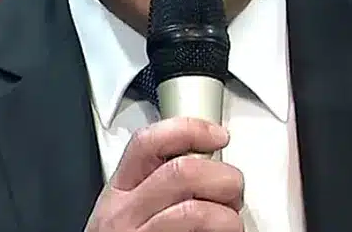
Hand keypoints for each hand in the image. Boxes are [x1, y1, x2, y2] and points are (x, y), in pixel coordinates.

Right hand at [86, 117, 243, 231]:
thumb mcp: (127, 210)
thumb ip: (157, 183)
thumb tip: (208, 162)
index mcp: (118, 191)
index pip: (149, 143)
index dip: (190, 130)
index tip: (220, 137)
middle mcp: (125, 215)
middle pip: (183, 173)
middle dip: (223, 178)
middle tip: (232, 193)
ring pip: (196, 212)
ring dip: (228, 218)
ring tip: (230, 225)